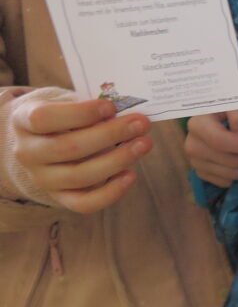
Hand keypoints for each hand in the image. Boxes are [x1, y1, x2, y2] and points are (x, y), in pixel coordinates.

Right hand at [11, 98, 151, 212]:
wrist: (44, 140)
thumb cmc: (64, 115)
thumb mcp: (68, 103)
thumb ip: (92, 107)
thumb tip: (129, 114)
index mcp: (25, 121)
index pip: (45, 119)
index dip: (80, 113)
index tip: (111, 107)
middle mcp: (28, 152)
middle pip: (68, 148)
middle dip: (110, 135)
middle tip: (141, 124)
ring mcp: (42, 178)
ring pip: (79, 176)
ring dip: (117, 160)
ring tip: (144, 144)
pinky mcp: (60, 196)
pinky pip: (84, 203)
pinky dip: (110, 192)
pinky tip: (130, 175)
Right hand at [184, 109, 237, 187]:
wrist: (214, 118)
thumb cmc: (226, 109)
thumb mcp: (234, 104)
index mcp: (198, 125)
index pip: (221, 142)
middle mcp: (191, 145)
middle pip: (229, 161)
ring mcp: (194, 161)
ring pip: (229, 174)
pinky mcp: (200, 173)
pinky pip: (224, 182)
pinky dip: (235, 174)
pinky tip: (236, 162)